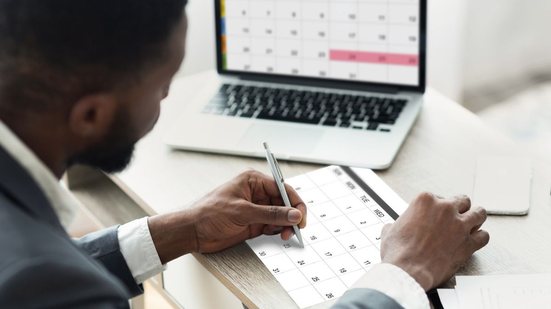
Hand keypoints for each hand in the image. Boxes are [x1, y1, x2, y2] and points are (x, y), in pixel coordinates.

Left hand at [188, 170, 306, 252]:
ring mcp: (256, 209)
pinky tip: (280, 235)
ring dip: (287, 225)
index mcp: (253, 181)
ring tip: (287, 234)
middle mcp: (257, 193)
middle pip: (284, 203)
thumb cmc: (208, 213)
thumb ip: (270, 214)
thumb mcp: (242, 212)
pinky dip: (279, 231)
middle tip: (297, 228)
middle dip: (292, 215)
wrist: (192, 231)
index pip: (282, 188)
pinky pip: (273, 225)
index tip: (301, 215)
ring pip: (281, 216)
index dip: (294, 201)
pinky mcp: (254, 223)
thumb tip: (293, 214)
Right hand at [380, 193, 488, 290]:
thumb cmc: (398, 252)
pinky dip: (480, 238)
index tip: (435, 215)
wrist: (407, 271)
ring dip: (476, 218)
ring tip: (473, 222)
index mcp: (425, 201)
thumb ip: (397, 224)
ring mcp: (459, 225)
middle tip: (457, 215)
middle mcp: (445, 209)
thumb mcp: (390, 231)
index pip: (438, 196)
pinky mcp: (468, 243)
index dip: (437, 207)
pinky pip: (484, 236)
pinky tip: (476, 240)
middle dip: (460, 208)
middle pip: (462, 201)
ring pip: (479, 213)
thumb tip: (393, 227)